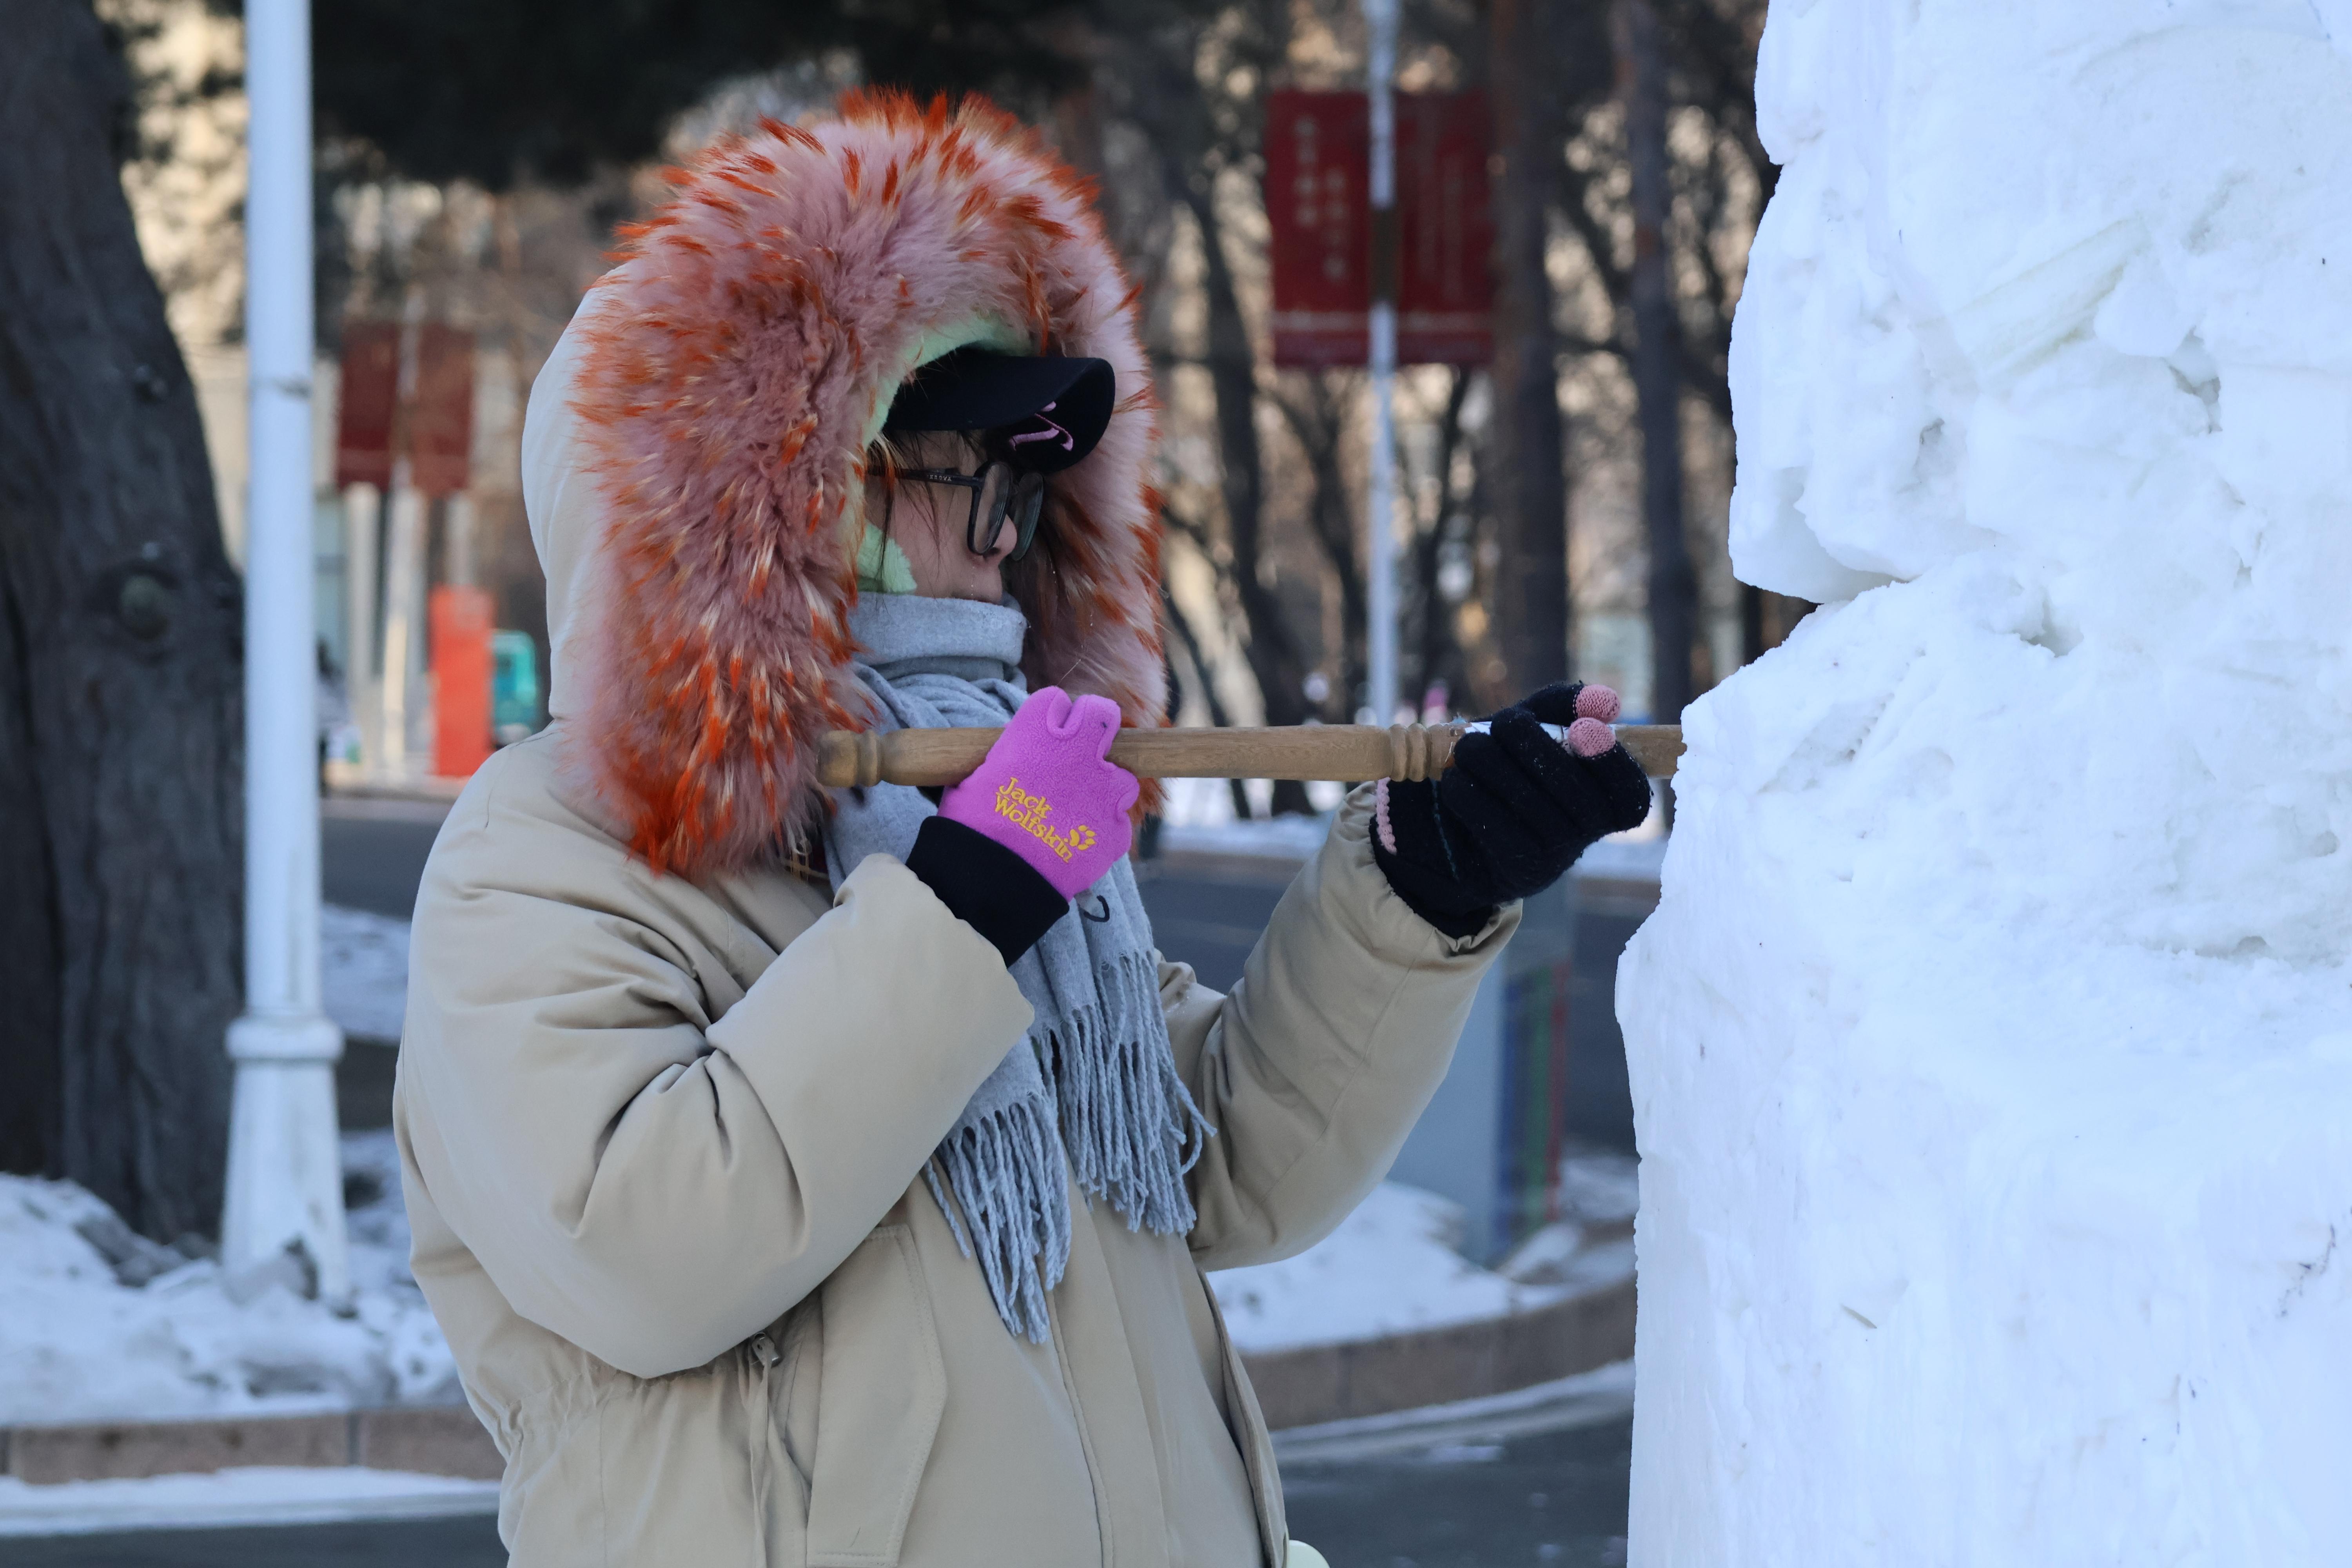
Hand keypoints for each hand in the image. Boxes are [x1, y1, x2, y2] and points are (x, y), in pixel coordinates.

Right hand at [937, 687, 1138, 898]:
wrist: (994, 880)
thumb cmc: (973, 827)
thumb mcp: (975, 776)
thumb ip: (1007, 756)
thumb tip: (1017, 753)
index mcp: (1037, 730)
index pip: (1056, 700)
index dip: (1048, 719)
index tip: (1040, 735)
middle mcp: (1078, 750)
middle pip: (1102, 714)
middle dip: (1091, 727)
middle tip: (1077, 751)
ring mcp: (1104, 790)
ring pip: (1122, 773)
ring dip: (1104, 784)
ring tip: (1079, 808)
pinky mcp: (1115, 829)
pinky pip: (1118, 820)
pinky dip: (1102, 828)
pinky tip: (1078, 841)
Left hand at [1371, 683, 1651, 937]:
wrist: (1467, 830)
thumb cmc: (1515, 767)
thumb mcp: (1538, 730)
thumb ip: (1563, 708)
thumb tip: (1599, 699)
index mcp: (1612, 803)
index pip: (1628, 791)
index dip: (1609, 759)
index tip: (1583, 729)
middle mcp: (1589, 834)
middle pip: (1569, 785)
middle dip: (1528, 740)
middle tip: (1503, 722)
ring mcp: (1552, 856)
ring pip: (1522, 797)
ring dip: (1487, 759)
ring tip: (1470, 748)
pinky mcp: (1511, 869)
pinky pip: (1485, 818)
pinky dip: (1464, 788)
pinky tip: (1457, 778)